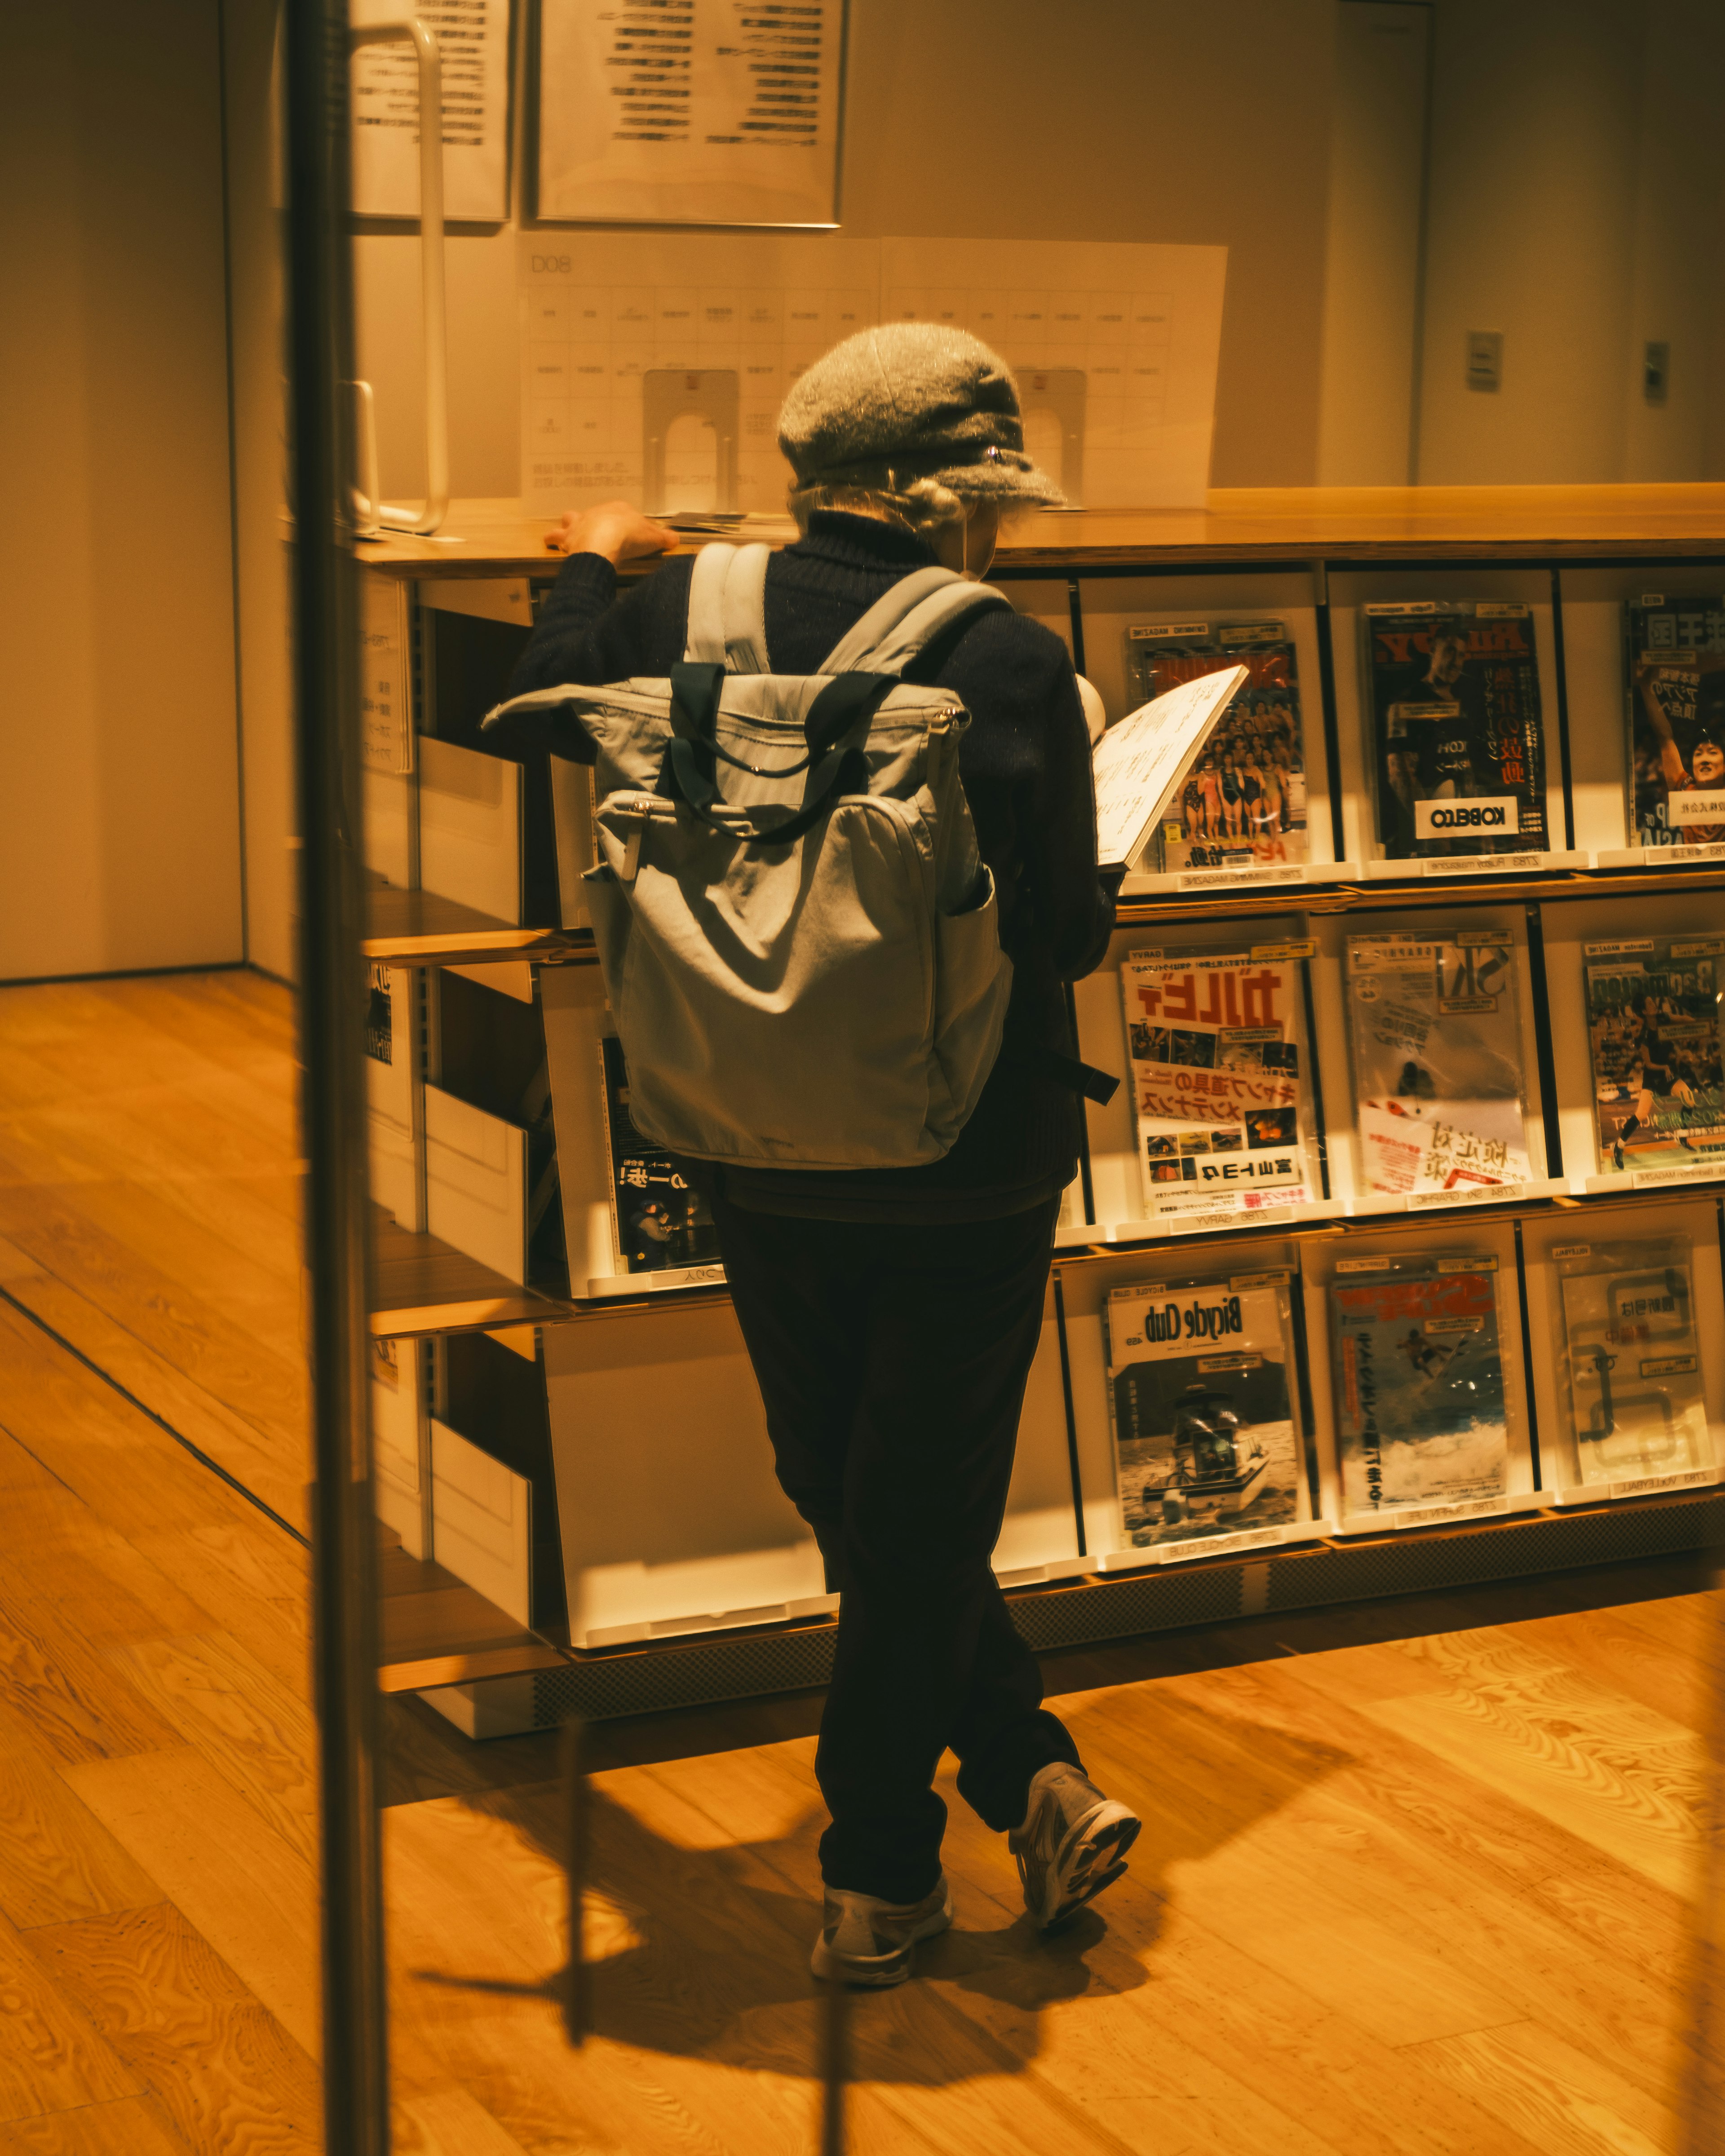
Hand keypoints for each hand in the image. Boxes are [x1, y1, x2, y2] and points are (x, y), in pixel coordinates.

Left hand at [545, 500, 677, 562]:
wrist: (606, 540)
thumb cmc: (631, 536)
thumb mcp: (654, 537)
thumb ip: (664, 538)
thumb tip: (675, 539)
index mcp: (618, 509)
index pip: (622, 514)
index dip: (625, 525)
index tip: (629, 535)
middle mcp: (596, 513)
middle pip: (594, 514)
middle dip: (594, 523)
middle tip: (594, 533)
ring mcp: (580, 524)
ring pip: (569, 520)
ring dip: (566, 528)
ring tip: (563, 535)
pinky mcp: (568, 537)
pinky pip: (556, 537)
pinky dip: (553, 540)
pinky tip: (550, 544)